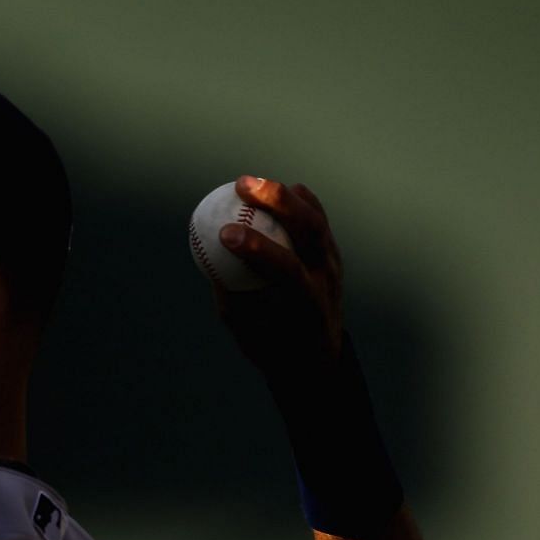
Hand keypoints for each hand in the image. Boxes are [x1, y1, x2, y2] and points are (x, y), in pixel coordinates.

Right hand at [212, 175, 344, 382]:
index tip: (224, 233)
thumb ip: (230, 291)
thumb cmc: (270, 345)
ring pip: (315, 218)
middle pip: (309, 229)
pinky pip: (315, 217)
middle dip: (277, 202)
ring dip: (282, 195)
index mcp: (306, 302)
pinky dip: (295, 201)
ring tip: (248, 182)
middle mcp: (326, 277)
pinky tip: (271, 191)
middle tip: (241, 186)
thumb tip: (207, 254)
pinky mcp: (330, 252)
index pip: (285, 267)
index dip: (256, 247)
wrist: (315, 356)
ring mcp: (332, 261)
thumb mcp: (244, 328)